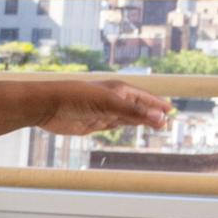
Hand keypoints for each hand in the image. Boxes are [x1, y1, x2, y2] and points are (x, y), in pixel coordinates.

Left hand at [39, 79, 171, 137]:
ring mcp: (103, 112)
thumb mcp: (109, 104)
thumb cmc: (76, 98)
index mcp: (120, 91)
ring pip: (127, 118)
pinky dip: (124, 126)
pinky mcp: (93, 123)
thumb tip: (160, 119)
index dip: (157, 104)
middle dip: (152, 115)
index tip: (170, 110)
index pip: (144, 98)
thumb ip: (134, 113)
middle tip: (168, 123)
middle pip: (138, 109)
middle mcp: (113, 100)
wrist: (46, 105)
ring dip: (140, 122)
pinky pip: (113, 125)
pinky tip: (131, 127)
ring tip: (156, 126)